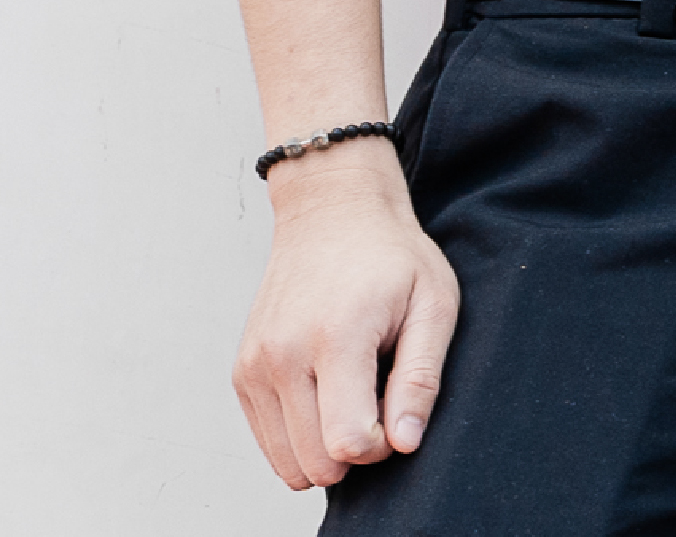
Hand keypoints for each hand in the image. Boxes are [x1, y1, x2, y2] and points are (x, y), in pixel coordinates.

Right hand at [229, 144, 458, 489]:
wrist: (331, 214)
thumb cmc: (391, 257)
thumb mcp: (433, 305)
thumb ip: (420, 379)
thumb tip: (404, 443)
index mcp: (335, 337)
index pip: (347, 442)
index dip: (382, 446)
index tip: (397, 409)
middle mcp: (281, 355)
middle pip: (315, 462)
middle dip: (356, 451)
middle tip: (378, 402)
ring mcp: (254, 366)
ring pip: (287, 461)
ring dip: (325, 447)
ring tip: (352, 396)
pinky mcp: (242, 373)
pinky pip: (270, 442)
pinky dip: (301, 436)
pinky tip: (326, 395)